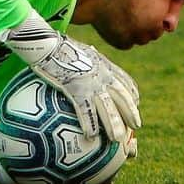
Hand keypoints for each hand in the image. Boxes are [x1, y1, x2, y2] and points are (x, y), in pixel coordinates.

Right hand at [0, 28, 140, 142]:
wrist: (47, 44)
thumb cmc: (59, 46)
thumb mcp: (80, 50)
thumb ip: (89, 59)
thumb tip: (88, 61)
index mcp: (103, 64)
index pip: (125, 80)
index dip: (132, 94)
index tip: (136, 102)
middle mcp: (101, 74)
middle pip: (122, 97)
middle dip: (130, 112)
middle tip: (136, 126)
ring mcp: (90, 83)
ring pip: (108, 108)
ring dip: (114, 125)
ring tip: (117, 139)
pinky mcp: (77, 90)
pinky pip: (87, 111)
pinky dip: (90, 124)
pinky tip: (91, 136)